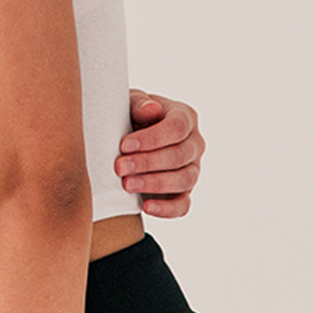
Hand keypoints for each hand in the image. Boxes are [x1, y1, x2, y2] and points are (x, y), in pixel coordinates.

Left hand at [117, 90, 203, 216]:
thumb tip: (151, 109)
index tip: (124, 145)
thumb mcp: (130, 103)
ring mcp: (192, 169)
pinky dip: (167, 209)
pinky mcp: (183, 193)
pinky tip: (146, 207)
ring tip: (127, 185)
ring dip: (155, 184)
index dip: (152, 138)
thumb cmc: (129, 116)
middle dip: (147, 162)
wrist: (126, 140)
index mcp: (185, 118)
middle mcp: (194, 144)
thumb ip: (140, 104)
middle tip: (120, 167)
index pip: (177, 128)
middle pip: (179, 155)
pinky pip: (183, 205)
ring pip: (184, 180)